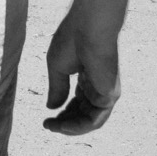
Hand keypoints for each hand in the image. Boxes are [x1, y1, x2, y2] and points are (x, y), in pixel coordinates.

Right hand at [44, 0, 132, 134]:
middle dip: (65, 123)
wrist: (89, 27)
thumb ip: (57, 89)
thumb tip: (52, 108)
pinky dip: (79, 127)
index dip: (62, 112)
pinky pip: (95, 120)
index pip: (77, 102)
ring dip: (70, 128)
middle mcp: (98, 86)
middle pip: (83, 113)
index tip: (46, 118)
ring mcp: (105, 92)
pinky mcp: (110, 95)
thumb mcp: (57, 67)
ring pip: (89, 120)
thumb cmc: (72, 39)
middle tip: (48, 126)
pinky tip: (63, 126)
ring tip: (53, 128)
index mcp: (87, 77)